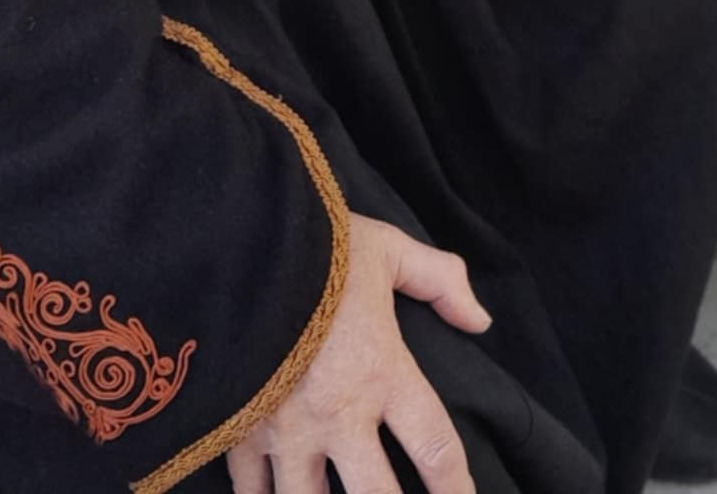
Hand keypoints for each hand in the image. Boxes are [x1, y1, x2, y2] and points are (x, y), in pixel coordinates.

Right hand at [225, 214, 489, 493]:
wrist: (236, 246)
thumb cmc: (317, 247)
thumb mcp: (388, 249)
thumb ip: (440, 281)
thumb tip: (481, 320)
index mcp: (382, 373)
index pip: (434, 447)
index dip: (457, 487)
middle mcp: (338, 415)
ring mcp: (285, 431)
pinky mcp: (239, 430)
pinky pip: (251, 491)